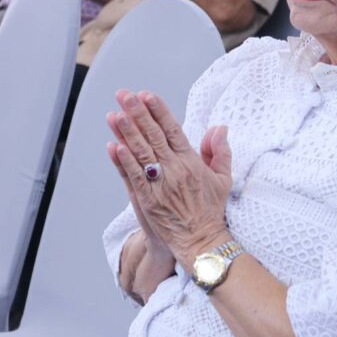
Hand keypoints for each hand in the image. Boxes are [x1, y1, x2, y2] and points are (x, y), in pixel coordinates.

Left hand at [106, 89, 232, 267]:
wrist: (200, 241)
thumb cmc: (210, 210)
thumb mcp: (223, 178)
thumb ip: (219, 151)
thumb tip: (219, 128)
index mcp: (192, 162)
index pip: (173, 130)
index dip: (159, 111)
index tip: (148, 95)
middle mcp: (174, 170)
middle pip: (153, 136)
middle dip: (138, 113)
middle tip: (125, 95)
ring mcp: (159, 185)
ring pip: (140, 153)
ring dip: (126, 132)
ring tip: (114, 114)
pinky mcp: (147, 199)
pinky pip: (132, 176)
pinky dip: (122, 161)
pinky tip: (113, 145)